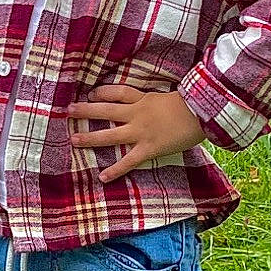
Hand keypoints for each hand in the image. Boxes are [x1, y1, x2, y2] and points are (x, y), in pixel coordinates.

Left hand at [67, 85, 206, 184]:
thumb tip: (160, 102)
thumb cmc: (193, 104)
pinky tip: (102, 177)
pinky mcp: (148, 149)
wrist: (202, 114)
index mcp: (144, 99)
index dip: (102, 92)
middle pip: (106, 110)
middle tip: (68, 110)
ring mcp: (141, 132)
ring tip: (74, 140)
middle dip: (86, 111)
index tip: (91, 94)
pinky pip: (128, 161)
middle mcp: (137, 114)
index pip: (117, 92)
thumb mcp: (173, 96)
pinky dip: (115, 170)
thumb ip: (160, 100)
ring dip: (91, 138)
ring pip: (110, 134)